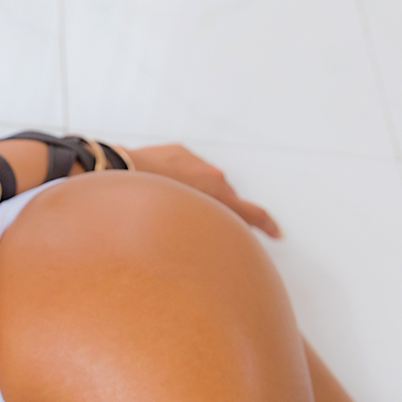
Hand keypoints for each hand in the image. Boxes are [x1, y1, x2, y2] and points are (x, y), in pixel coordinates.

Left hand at [122, 144, 280, 238]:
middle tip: (206, 223)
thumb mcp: (182, 230)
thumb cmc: (149, 208)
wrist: (124, 174)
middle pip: (226, 198)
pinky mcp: (180, 152)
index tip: (277, 234)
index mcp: (220, 195)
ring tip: (176, 205)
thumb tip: (201, 249)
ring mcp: (197, 162)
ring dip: (198, 192)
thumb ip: (200, 233)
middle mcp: (214, 177)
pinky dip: (181, 177)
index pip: (252, 213)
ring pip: (206, 182)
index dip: (266, 225)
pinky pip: (187, 168)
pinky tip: (164, 187)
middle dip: (220, 210)